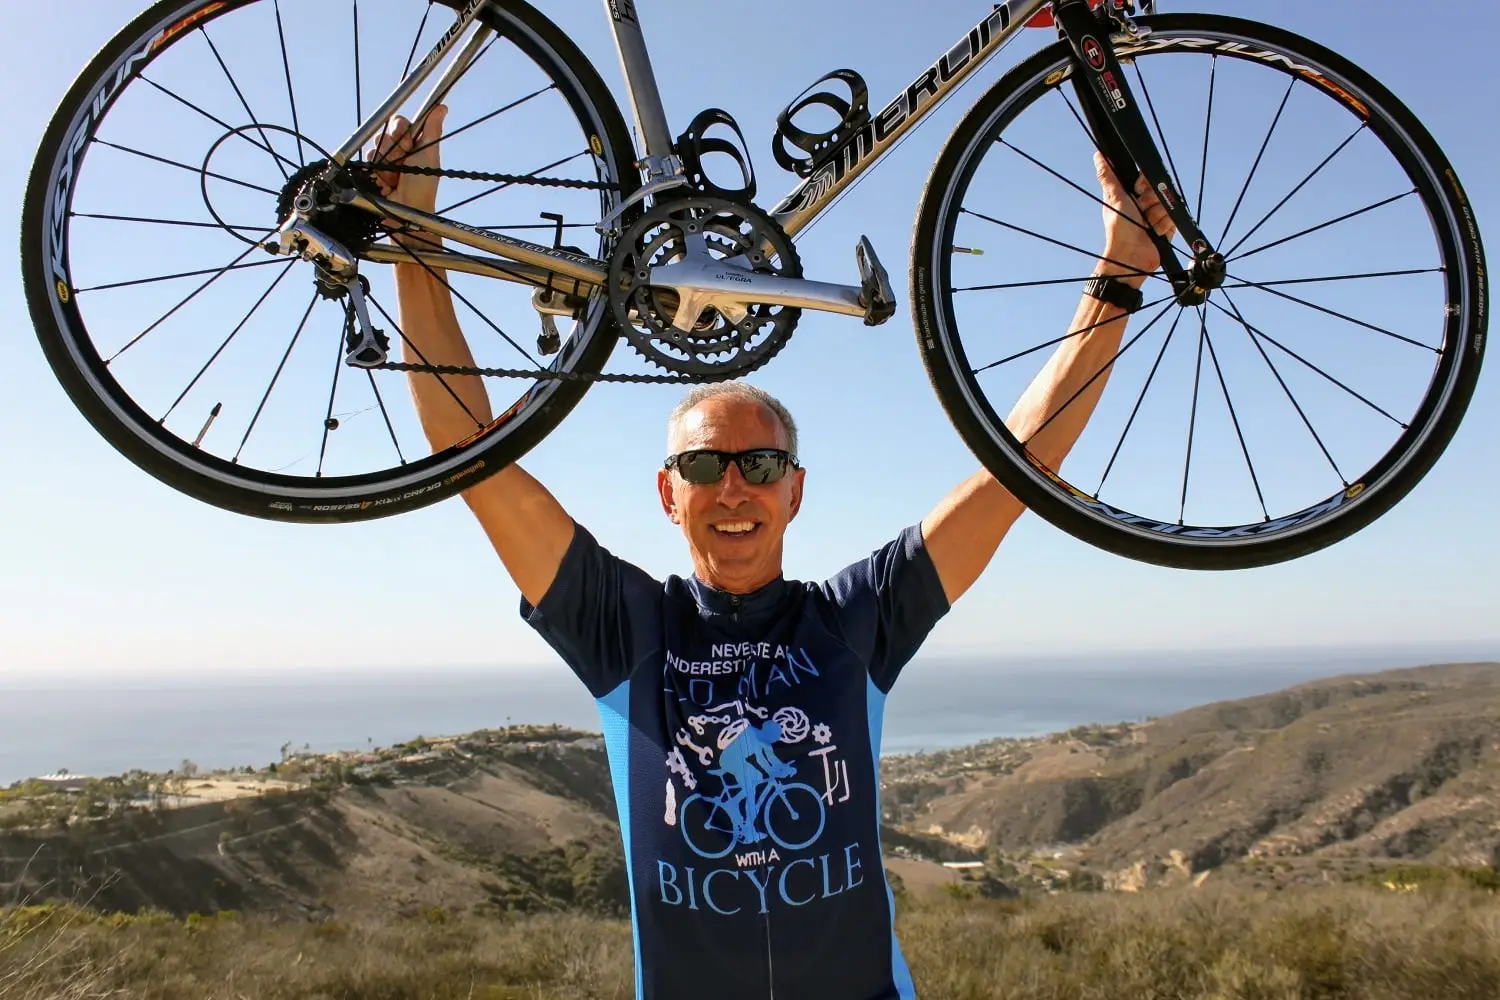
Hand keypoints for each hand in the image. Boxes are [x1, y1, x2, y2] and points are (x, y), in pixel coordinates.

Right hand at [371, 105, 447, 217]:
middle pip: (386, 132)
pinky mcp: (372, 170)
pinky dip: (377, 168)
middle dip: (394, 146)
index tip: (406, 139)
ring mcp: (384, 160)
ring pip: (377, 145)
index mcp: (413, 143)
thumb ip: (432, 130)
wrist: (406, 210)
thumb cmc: (423, 186)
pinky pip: (368, 157)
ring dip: (386, 160)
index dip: (400, 128)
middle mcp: (398, 149)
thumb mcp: (429, 155)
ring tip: (396, 176)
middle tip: (403, 163)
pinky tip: (385, 181)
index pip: (399, 122)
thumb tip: (442, 107)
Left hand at [1095, 151, 1176, 277]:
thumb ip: (1108, 176)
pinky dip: (1165, 225)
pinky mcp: (1168, 227)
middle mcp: (1146, 203)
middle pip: (1160, 189)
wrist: (1130, 256)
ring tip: (1147, 225)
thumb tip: (1098, 154)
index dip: (1145, 182)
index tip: (1138, 190)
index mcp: (1133, 195)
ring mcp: (1157, 215)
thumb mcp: (1114, 197)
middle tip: (1141, 212)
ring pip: (1168, 203)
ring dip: (1157, 215)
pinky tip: (1155, 232)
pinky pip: (1175, 217)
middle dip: (1151, 200)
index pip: (1149, 177)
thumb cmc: (1119, 228)